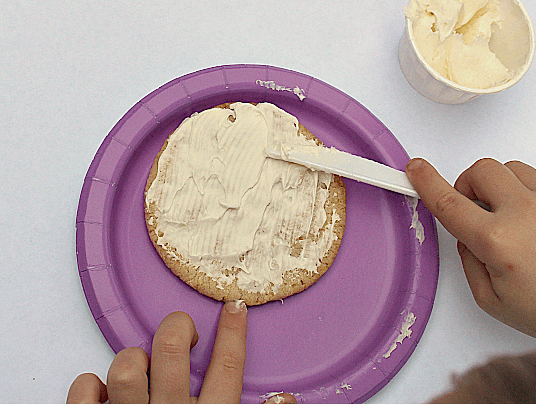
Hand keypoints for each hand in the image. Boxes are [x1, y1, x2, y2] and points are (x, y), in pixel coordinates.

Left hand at [67, 301, 295, 403]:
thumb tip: (283, 401)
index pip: (228, 364)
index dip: (234, 330)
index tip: (233, 308)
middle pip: (172, 349)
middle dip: (178, 327)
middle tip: (183, 334)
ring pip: (127, 365)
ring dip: (134, 358)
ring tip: (143, 370)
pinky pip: (85, 390)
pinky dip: (90, 385)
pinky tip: (103, 393)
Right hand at [406, 158, 535, 351]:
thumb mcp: (493, 301)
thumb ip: (469, 260)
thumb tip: (466, 231)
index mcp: (499, 242)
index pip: (449, 201)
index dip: (426, 181)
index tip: (416, 168)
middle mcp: (527, 213)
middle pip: (481, 170)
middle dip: (469, 186)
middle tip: (477, 210)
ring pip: (511, 169)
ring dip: (501, 188)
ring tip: (514, 219)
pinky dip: (530, 193)